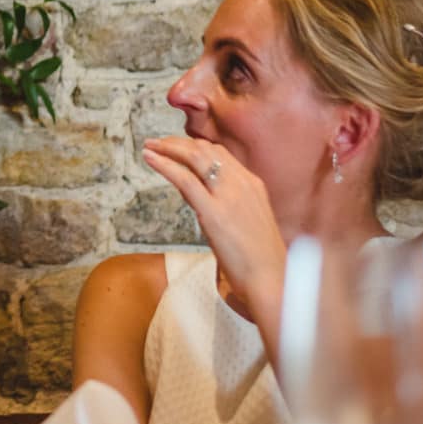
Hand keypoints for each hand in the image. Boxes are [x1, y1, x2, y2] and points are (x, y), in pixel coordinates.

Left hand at [143, 136, 285, 325]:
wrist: (273, 281)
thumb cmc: (260, 259)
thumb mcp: (246, 220)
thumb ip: (223, 201)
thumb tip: (192, 189)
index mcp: (253, 184)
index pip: (220, 153)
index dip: (195, 146)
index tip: (177, 146)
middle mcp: (243, 184)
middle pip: (206, 150)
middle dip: (178, 142)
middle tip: (158, 142)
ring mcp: (229, 196)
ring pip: (195, 157)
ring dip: (168, 147)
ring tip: (150, 146)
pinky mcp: (214, 212)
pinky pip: (185, 179)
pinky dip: (164, 164)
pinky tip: (150, 158)